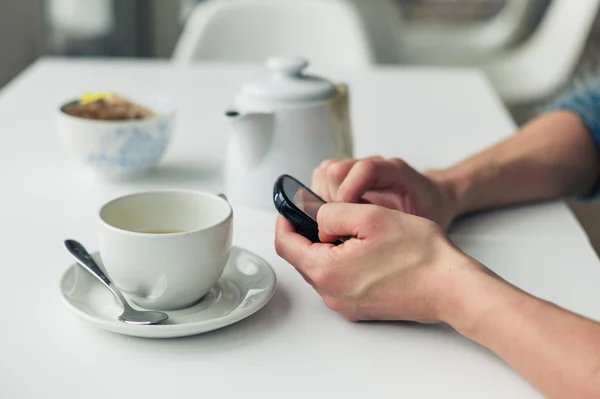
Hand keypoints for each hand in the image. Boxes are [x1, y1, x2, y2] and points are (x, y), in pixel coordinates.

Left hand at [275, 203, 482, 322]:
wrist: (451, 288)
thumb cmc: (419, 253)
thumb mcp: (370, 216)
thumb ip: (331, 212)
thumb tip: (315, 218)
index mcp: (327, 271)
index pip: (286, 245)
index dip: (285, 221)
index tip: (291, 208)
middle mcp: (331, 295)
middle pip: (302, 258)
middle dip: (307, 234)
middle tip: (325, 213)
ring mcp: (346, 306)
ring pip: (320, 270)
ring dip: (326, 248)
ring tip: (350, 229)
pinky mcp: (360, 309)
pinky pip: (337, 282)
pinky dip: (340, 263)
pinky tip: (363, 249)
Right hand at [311, 157, 457, 228]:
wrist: (431, 199)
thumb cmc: (427, 211)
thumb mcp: (420, 222)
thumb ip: (395, 224)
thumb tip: (362, 235)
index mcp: (395, 171)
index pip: (366, 169)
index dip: (350, 189)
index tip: (345, 212)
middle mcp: (373, 164)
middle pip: (337, 170)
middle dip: (332, 199)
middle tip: (340, 224)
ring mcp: (358, 167)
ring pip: (325, 172)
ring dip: (323, 197)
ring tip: (336, 221)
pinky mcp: (346, 175)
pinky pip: (322, 180)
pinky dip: (322, 197)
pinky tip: (335, 217)